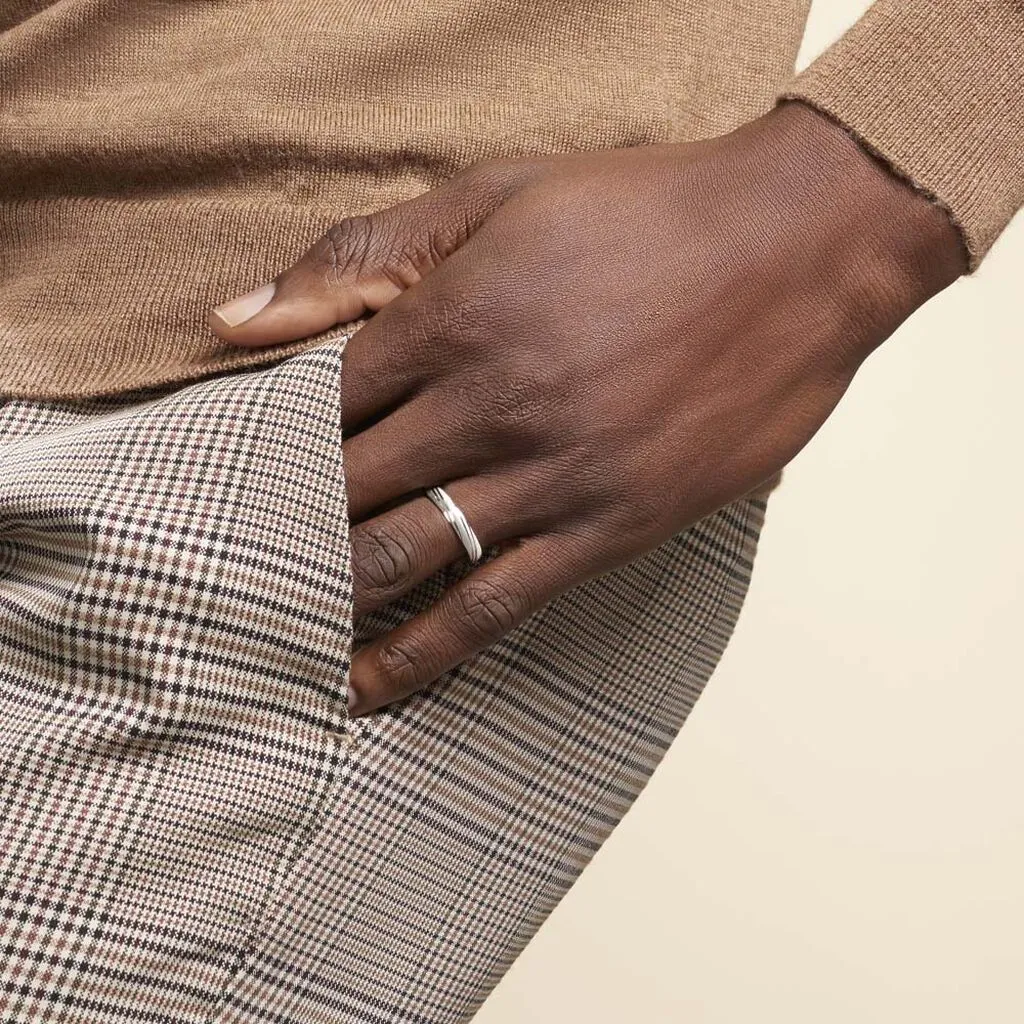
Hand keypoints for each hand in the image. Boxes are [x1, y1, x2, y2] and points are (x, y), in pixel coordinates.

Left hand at [209, 101, 963, 715]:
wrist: (799, 248)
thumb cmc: (649, 213)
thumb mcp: (498, 195)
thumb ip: (362, 255)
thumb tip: (233, 319)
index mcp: (454, 318)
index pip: (319, 400)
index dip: (273, 437)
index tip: (250, 466)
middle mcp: (490, 406)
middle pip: (346, 485)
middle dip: (288, 524)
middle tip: (244, 560)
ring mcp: (551, 476)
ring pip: (405, 557)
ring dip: (334, 597)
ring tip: (283, 634)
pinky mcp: (609, 528)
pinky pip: (496, 608)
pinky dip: (424, 655)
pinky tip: (373, 685)